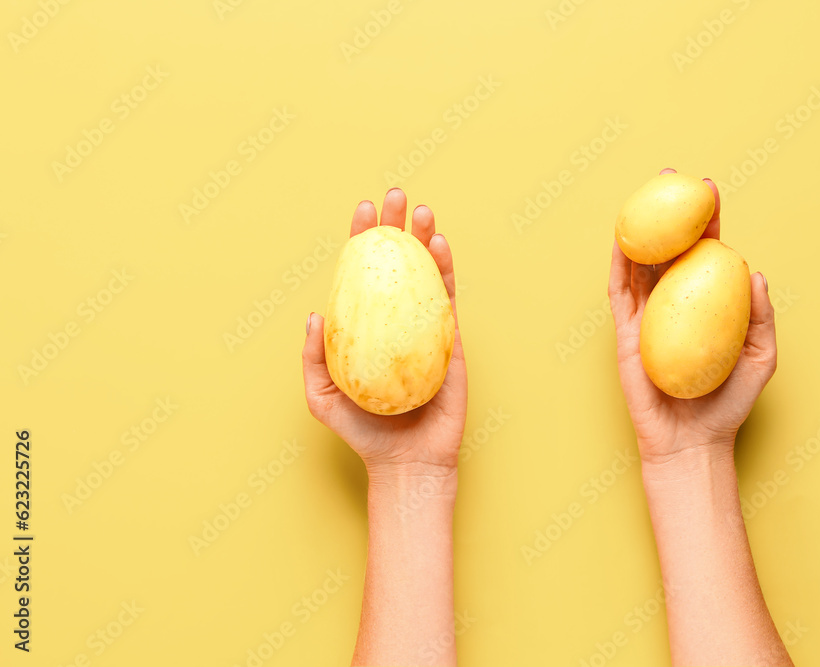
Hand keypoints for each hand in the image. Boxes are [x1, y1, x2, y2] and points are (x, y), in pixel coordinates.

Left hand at [302, 188, 467, 481]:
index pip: (362, 273)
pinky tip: (440, 245)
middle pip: (396, 263)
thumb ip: (314, 358)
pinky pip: (449, 299)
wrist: (407, 460)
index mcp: (366, 327)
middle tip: (395, 195)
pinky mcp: (451, 339)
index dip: (362, 238)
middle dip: (396, 225)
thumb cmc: (363, 432)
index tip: (361, 210)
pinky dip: (445, 269)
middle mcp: (396, 320)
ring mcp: (426, 326)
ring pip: (426, 273)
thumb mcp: (321, 397)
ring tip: (421, 209)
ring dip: (425, 237)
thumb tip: (315, 312)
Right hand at [609, 168, 776, 464]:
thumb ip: (760, 316)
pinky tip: (622, 241)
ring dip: (641, 228)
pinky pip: (619, 293)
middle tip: (673, 177)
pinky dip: (619, 265)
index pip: (706, 254)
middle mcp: (675, 304)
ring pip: (641, 264)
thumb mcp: (760, 357)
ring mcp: (648, 316)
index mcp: (707, 305)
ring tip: (645, 196)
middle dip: (670, 210)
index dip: (707, 221)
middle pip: (670, 248)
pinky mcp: (625, 333)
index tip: (711, 191)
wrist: (692, 441)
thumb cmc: (728, 404)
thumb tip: (754, 272)